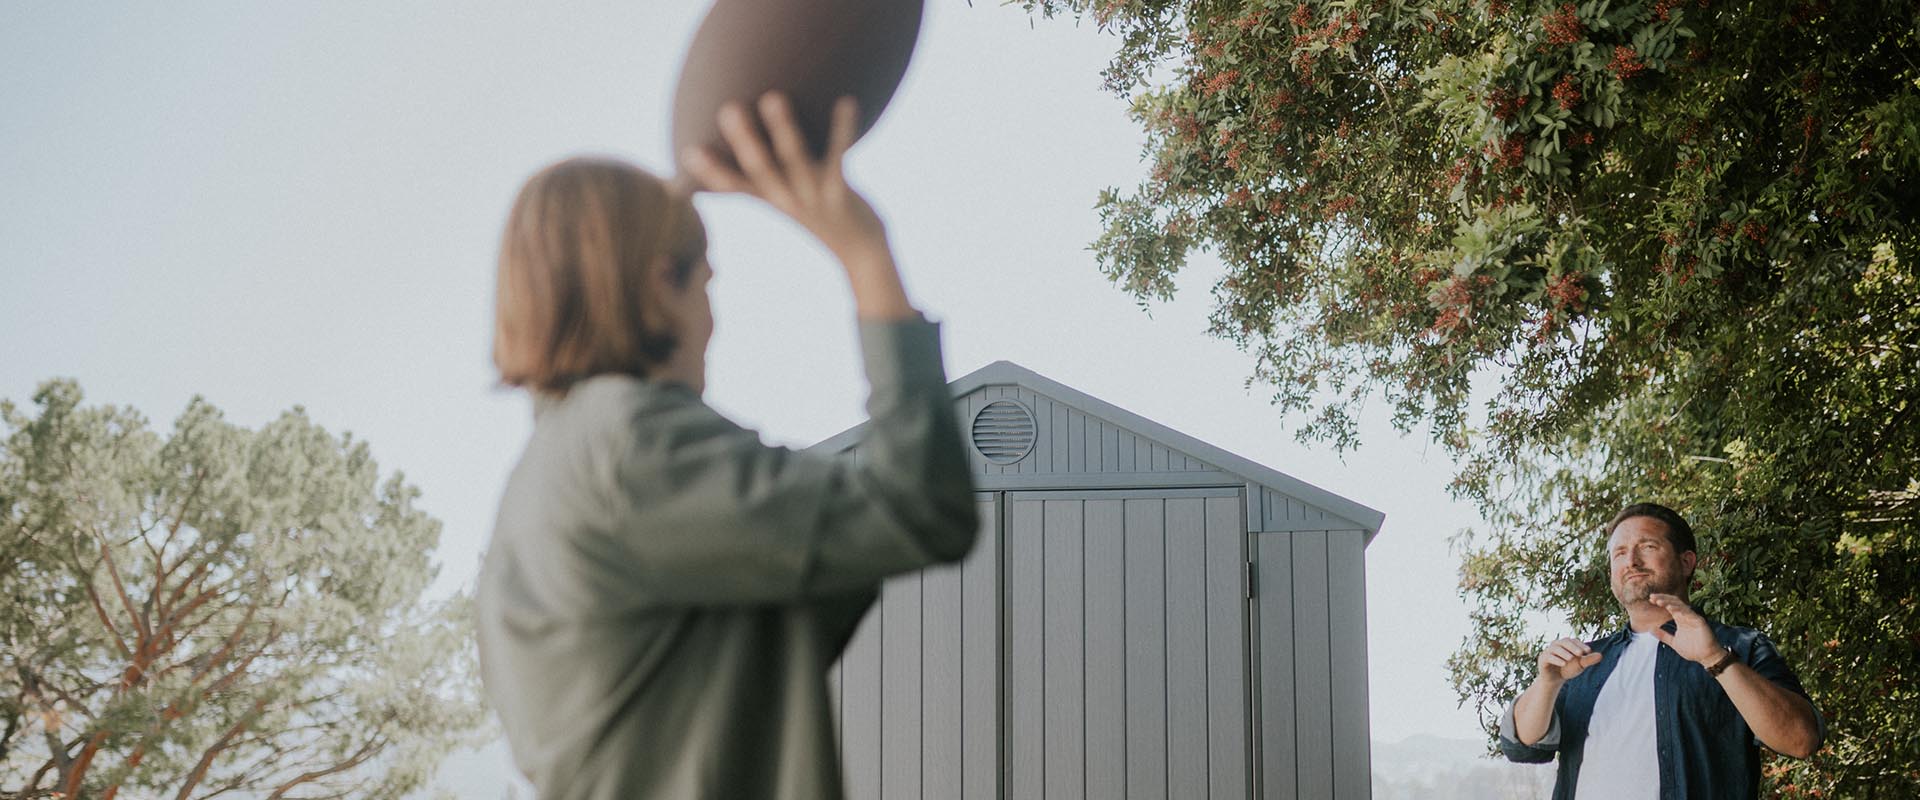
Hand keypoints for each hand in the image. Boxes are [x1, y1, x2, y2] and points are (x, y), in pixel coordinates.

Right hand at [681, 93, 890, 268]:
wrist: (860, 250)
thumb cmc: (818, 213)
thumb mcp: (785, 197)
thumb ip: (761, 176)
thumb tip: (734, 151)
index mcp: (770, 199)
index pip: (734, 187)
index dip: (711, 171)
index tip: (689, 152)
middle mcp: (787, 200)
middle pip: (761, 170)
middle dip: (744, 140)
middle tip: (728, 108)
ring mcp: (814, 197)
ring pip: (795, 160)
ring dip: (784, 129)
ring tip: (773, 97)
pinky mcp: (841, 193)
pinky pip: (839, 158)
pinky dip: (843, 129)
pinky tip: (847, 101)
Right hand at [1538, 637, 1602, 683]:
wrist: (1555, 679)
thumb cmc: (1568, 669)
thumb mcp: (1580, 665)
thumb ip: (1589, 660)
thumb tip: (1601, 655)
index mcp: (1566, 644)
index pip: (1573, 641)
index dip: (1580, 645)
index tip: (1588, 651)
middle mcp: (1556, 645)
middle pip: (1564, 642)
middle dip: (1573, 647)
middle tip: (1581, 653)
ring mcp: (1549, 651)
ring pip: (1556, 648)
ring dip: (1564, 653)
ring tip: (1571, 658)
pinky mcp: (1543, 659)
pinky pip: (1548, 657)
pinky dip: (1556, 660)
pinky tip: (1563, 664)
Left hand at [1648, 593, 1726, 663]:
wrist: (1706, 657)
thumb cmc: (1693, 650)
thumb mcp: (1674, 642)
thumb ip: (1663, 636)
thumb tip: (1650, 630)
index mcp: (1681, 619)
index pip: (1670, 605)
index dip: (1661, 601)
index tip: (1650, 599)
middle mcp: (1687, 617)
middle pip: (1675, 602)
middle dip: (1664, 598)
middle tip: (1652, 597)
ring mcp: (1694, 618)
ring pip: (1682, 606)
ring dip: (1670, 603)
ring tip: (1659, 601)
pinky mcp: (1700, 622)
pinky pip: (1691, 614)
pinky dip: (1682, 611)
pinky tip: (1672, 609)